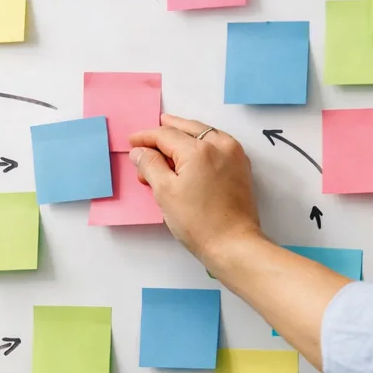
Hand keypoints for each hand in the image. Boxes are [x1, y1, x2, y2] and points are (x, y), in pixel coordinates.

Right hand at [128, 115, 260, 266]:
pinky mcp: (240, 166)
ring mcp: (234, 154)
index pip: (166, 135)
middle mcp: (220, 144)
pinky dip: (199, 145)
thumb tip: (140, 151)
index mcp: (199, 149)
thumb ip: (150, 165)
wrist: (233, 244)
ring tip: (163, 151)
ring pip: (202, 134)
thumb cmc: (198, 222)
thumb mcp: (165, 192)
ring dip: (181, 138)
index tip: (132, 142)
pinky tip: (187, 157)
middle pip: (186, 129)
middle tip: (145, 142)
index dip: (145, 137)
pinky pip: (215, 145)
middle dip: (163, 134)